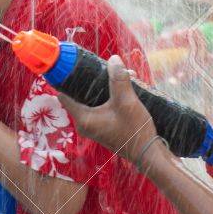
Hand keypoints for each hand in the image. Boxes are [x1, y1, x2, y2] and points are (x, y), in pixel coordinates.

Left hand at [55, 55, 161, 170]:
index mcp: (83, 118)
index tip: (72, 65)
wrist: (148, 154)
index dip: (66, 79)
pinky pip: (100, 107)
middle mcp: (84, 123)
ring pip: (91, 100)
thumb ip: (119, 79)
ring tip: (119, 75)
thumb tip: (113, 59)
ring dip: (102, 87)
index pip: (64, 95)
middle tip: (101, 66)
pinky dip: (107, 97)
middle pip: (79, 95)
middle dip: (90, 80)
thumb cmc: (135, 131)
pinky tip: (123, 88)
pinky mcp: (103, 127)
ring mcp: (93, 126)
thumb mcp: (127, 101)